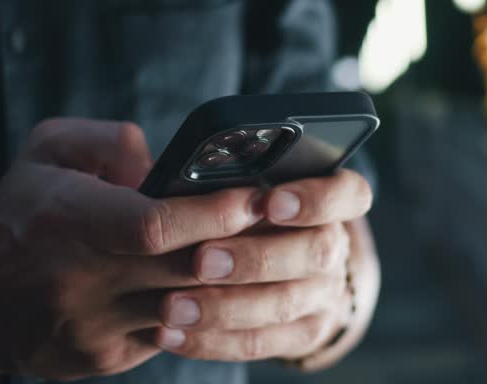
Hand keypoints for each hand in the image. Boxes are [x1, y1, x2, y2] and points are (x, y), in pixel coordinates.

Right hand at [0, 118, 267, 380]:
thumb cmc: (17, 217)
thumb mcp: (45, 153)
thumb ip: (106, 141)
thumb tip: (164, 162)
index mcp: (68, 219)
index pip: (155, 223)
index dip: (213, 212)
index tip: (256, 196)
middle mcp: (82, 278)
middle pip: (183, 268)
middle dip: (243, 246)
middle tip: (283, 224)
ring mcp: (94, 325)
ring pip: (187, 308)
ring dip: (232, 285)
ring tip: (269, 256)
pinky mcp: (105, 356)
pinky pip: (173, 334)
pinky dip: (202, 311)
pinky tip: (225, 288)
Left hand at [152, 169, 380, 367]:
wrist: (274, 270)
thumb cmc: (244, 212)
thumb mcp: (235, 183)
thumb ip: (203, 169)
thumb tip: (139, 144)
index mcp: (331, 199)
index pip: (348, 194)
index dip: (315, 198)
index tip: (269, 201)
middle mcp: (334, 246)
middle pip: (315, 252)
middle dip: (255, 257)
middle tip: (202, 260)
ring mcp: (323, 295)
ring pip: (283, 303)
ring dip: (222, 306)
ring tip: (171, 306)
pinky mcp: (301, 335)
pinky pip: (259, 342)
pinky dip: (211, 340)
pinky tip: (172, 334)